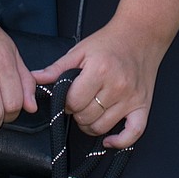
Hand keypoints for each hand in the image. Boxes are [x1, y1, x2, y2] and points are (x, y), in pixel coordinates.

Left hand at [32, 20, 164, 148]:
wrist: (140, 36)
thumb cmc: (109, 42)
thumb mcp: (80, 51)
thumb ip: (56, 68)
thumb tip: (34, 79)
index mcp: (99, 70)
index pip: (73, 101)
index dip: (65, 102)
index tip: (67, 96)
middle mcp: (117, 86)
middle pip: (86, 116)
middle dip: (76, 112)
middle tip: (78, 102)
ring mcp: (131, 98)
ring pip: (102, 127)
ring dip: (90, 125)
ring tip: (89, 112)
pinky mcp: (143, 106)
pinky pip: (134, 133)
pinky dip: (120, 142)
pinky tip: (108, 140)